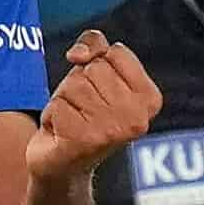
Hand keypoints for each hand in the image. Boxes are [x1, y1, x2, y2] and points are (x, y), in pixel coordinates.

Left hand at [26, 30, 161, 183]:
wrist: (62, 161)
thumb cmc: (82, 110)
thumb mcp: (94, 69)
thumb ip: (95, 43)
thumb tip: (78, 55)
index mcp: (150, 98)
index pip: (115, 51)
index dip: (98, 64)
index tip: (99, 90)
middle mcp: (138, 119)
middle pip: (93, 69)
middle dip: (79, 83)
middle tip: (83, 108)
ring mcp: (112, 132)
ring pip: (73, 85)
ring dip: (65, 99)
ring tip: (73, 119)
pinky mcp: (84, 142)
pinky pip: (57, 104)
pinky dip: (53, 116)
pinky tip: (62, 133)